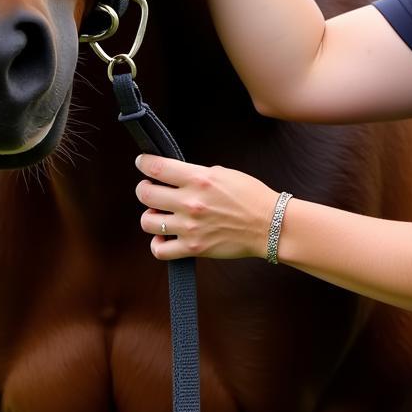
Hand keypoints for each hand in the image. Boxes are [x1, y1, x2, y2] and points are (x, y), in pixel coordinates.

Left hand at [136, 154, 279, 260]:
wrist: (269, 224)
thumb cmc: (250, 196)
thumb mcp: (223, 173)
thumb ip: (196, 173)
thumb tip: (175, 174)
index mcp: (199, 179)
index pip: (158, 168)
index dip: (144, 163)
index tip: (142, 162)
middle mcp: (190, 202)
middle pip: (146, 194)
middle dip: (143, 189)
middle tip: (148, 188)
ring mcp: (189, 227)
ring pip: (148, 221)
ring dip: (149, 215)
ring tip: (157, 212)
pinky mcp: (193, 248)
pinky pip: (160, 250)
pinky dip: (157, 243)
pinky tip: (163, 236)